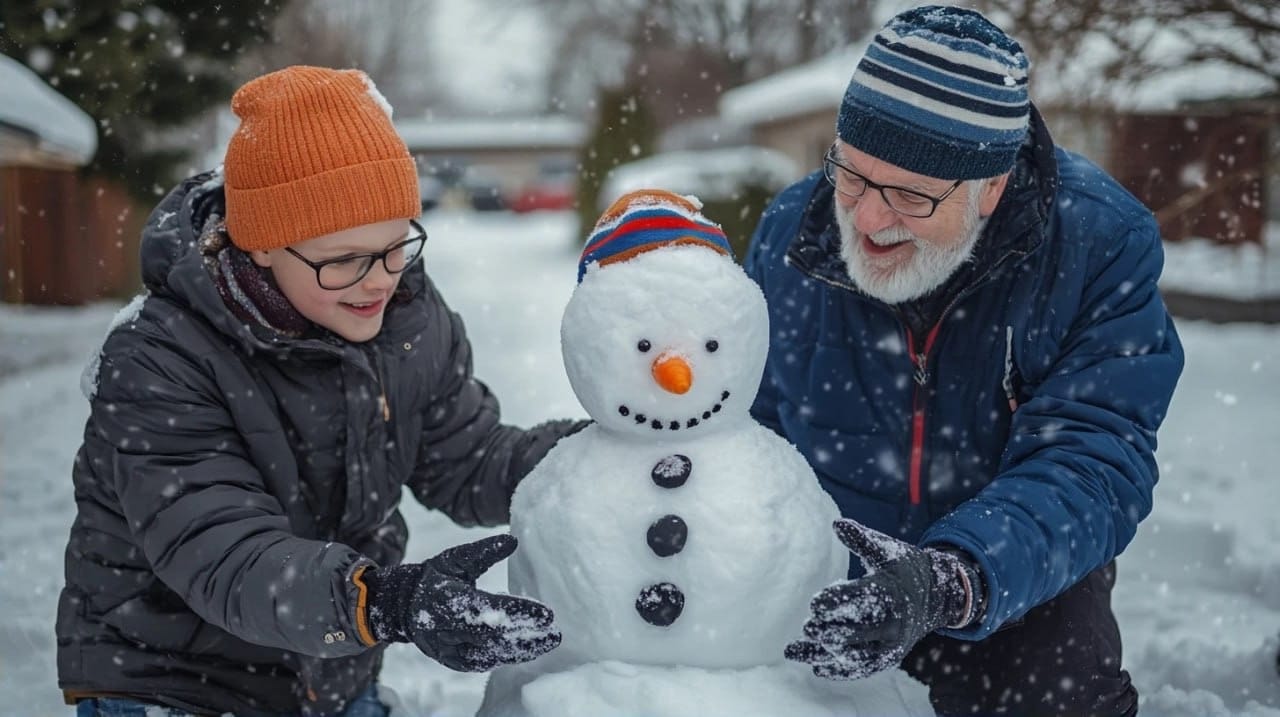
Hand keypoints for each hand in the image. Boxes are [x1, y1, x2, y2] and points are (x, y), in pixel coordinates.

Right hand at [363, 534, 560, 671]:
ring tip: (548, 641)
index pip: (488, 609)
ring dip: (521, 650)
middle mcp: (445, 629)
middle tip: (555, 632)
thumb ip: (484, 551)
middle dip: (526, 636)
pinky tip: (528, 650)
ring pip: (489, 655)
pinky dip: (507, 657)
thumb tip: (513, 541)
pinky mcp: (451, 661)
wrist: (404, 606)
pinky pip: (483, 663)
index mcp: (446, 599)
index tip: (547, 613)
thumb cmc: (437, 576)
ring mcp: (447, 648)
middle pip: (492, 637)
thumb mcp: (455, 558)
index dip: (518, 613)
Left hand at [785, 519, 975, 679]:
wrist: (936, 596)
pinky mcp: (888, 658)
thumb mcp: (886, 550)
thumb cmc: (903, 567)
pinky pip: (863, 668)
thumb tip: (837, 524)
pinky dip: (840, 670)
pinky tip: (816, 666)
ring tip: (792, 651)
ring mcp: (891, 644)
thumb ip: (861, 539)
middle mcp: (893, 623)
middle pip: (858, 631)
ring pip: (855, 654)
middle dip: (831, 630)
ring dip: (824, 653)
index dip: (837, 602)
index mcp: (891, 592)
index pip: (862, 599)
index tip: (814, 604)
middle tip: (807, 628)